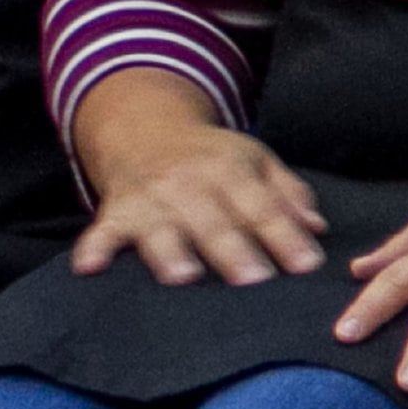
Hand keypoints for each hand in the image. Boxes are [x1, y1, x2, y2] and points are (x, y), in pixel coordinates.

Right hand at [72, 120, 327, 285]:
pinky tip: (90, 268)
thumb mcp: (254, 161)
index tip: (307, 266)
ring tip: (183, 277)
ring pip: (160, 226)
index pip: (261, 206)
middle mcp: (188, 183)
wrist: (143, 128)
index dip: (284, 234)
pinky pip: (102, 230)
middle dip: (232, 248)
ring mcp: (149, 198)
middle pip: (213, 219)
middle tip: (254, 280)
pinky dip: (94, 248)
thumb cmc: (209, 158)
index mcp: (228, 170)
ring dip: (169, 250)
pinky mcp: (117, 211)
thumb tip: (317, 228)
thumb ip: (287, 194)